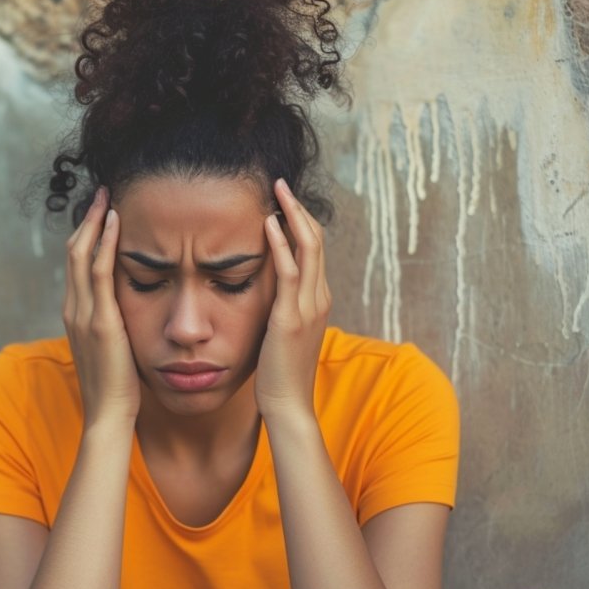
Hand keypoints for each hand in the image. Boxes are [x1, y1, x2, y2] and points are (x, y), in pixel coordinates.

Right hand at [63, 187, 140, 428]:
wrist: (109, 415)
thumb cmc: (117, 388)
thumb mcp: (112, 349)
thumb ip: (114, 326)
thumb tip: (129, 312)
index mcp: (76, 314)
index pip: (76, 264)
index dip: (87, 235)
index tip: (102, 213)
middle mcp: (74, 309)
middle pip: (73, 251)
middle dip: (88, 219)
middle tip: (103, 193)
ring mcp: (84, 314)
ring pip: (81, 254)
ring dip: (95, 222)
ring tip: (108, 197)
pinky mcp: (101, 321)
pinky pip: (99, 271)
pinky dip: (106, 243)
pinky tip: (117, 222)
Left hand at [255, 178, 331, 420]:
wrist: (288, 405)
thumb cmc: (281, 373)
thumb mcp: (284, 333)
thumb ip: (283, 310)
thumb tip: (269, 294)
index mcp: (318, 300)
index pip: (315, 250)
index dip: (302, 222)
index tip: (284, 200)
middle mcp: (319, 298)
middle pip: (316, 241)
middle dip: (299, 209)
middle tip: (281, 183)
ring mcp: (308, 307)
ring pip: (308, 248)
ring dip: (293, 215)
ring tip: (277, 190)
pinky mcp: (290, 317)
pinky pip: (289, 272)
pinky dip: (281, 243)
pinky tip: (269, 223)